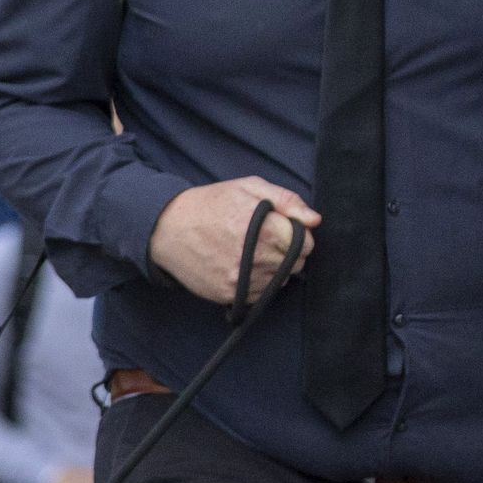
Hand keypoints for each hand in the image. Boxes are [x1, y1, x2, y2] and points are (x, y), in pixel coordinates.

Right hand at [151, 179, 318, 306]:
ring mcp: (241, 279)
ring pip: (279, 281)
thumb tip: (314, 220)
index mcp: (265, 228)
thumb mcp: (248, 188)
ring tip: (250, 252)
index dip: (297, 236)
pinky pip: (260, 294)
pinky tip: (241, 266)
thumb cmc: (210, 204)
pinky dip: (257, 282)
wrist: (167, 229)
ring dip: (272, 269)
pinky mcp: (229, 294)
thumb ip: (287, 201)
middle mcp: (255, 257)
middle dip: (286, 252)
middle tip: (264, 240)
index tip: (282, 230)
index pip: (305, 245)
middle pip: (295, 264)